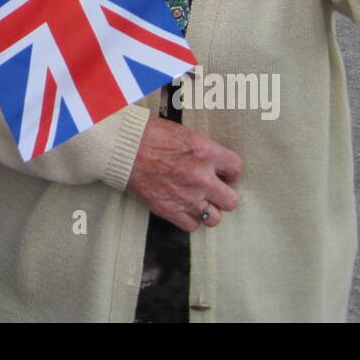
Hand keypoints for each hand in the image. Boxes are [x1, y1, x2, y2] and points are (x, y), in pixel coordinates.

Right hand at [126, 117, 241, 231]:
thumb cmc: (150, 134)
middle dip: (223, 196)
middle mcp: (201, 177)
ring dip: (207, 210)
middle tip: (213, 190)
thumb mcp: (184, 133)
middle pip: (231, 201)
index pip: (236, 168)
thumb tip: (213, 161)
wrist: (123, 148)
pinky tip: (182, 208)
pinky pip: (192, 226)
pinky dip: (188, 219)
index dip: (229, 172)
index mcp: (206, 152)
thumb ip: (203, 150)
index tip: (222, 173)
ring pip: (214, 218)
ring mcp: (187, 197)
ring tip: (198, 202)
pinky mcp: (171, 210)